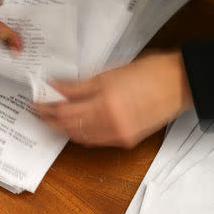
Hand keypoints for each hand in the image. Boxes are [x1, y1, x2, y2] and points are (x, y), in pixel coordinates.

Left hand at [35, 51, 193, 148]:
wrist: (177, 83)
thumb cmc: (146, 72)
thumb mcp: (107, 73)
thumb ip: (78, 84)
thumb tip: (55, 86)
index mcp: (104, 102)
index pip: (63, 110)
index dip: (46, 107)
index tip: (35, 102)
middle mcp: (111, 123)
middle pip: (68, 126)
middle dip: (49, 119)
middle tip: (38, 111)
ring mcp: (119, 134)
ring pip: (79, 136)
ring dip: (63, 128)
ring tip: (52, 118)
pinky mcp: (125, 140)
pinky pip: (95, 141)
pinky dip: (81, 133)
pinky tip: (74, 125)